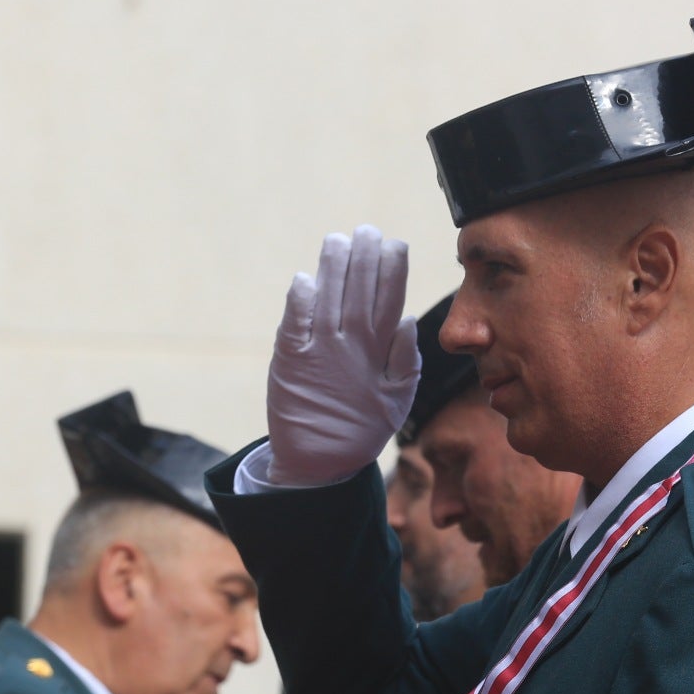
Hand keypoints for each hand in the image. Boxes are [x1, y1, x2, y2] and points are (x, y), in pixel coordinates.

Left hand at [265, 226, 420, 485]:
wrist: (317, 463)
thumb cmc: (361, 425)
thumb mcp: (399, 399)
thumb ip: (404, 359)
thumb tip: (405, 319)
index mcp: (379, 355)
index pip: (389, 302)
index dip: (392, 270)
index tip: (394, 244)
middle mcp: (349, 349)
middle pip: (358, 293)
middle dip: (364, 258)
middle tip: (366, 231)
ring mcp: (318, 353)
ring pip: (328, 300)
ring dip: (332, 268)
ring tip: (337, 240)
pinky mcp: (289, 361)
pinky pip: (294, 324)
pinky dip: (299, 301)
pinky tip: (305, 278)